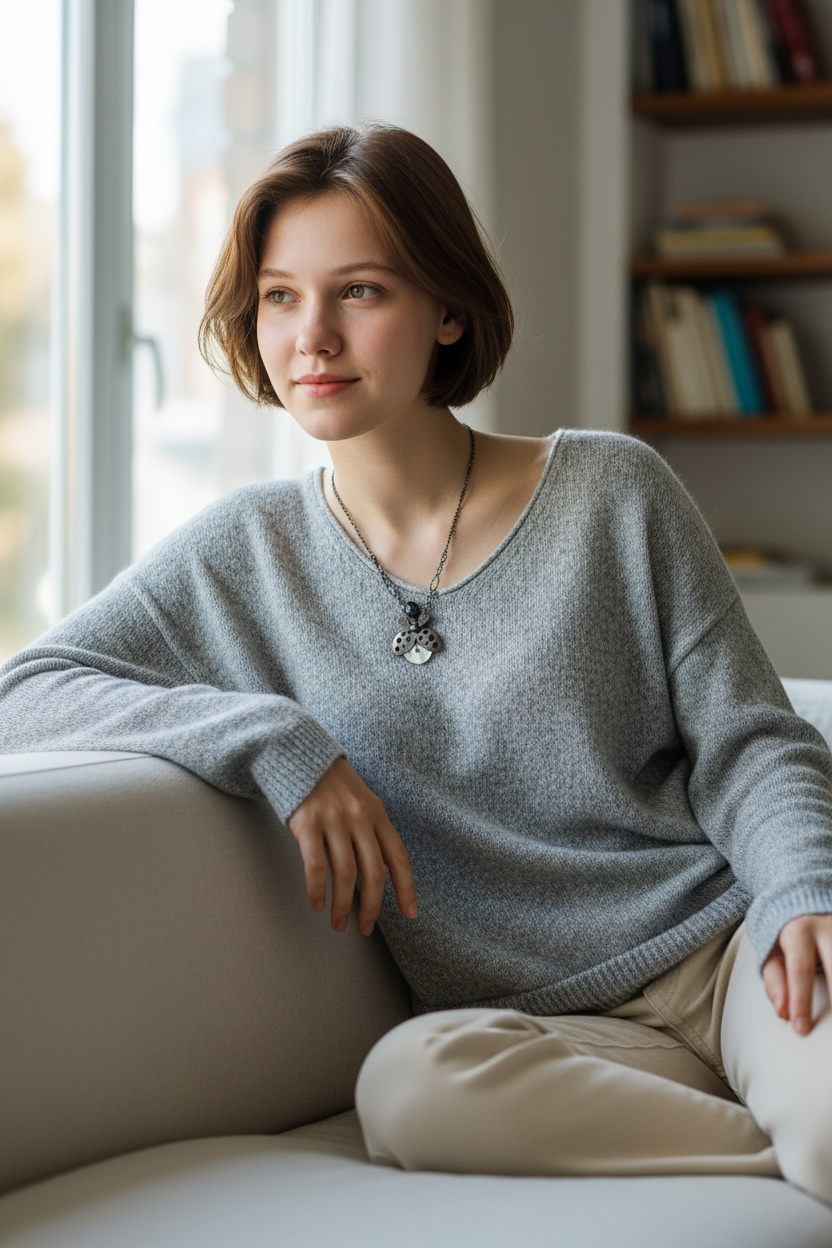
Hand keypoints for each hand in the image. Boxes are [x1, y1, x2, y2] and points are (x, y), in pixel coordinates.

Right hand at [287, 757, 416, 935]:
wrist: (298, 754)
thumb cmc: (331, 784)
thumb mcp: (361, 801)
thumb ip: (371, 831)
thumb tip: (379, 873)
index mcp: (378, 813)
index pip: (399, 857)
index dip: (407, 888)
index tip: (410, 913)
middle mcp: (360, 817)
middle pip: (374, 872)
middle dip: (372, 907)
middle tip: (365, 927)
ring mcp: (334, 820)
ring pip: (346, 875)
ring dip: (343, 906)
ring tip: (338, 922)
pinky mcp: (307, 824)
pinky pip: (316, 866)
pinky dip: (318, 890)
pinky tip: (317, 903)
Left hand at [762, 913, 831, 1034]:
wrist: (806, 897)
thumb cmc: (790, 933)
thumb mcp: (772, 950)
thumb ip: (775, 980)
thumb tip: (783, 1011)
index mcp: (799, 931)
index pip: (800, 970)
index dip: (800, 1002)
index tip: (801, 1029)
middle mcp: (828, 928)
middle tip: (830, 1035)